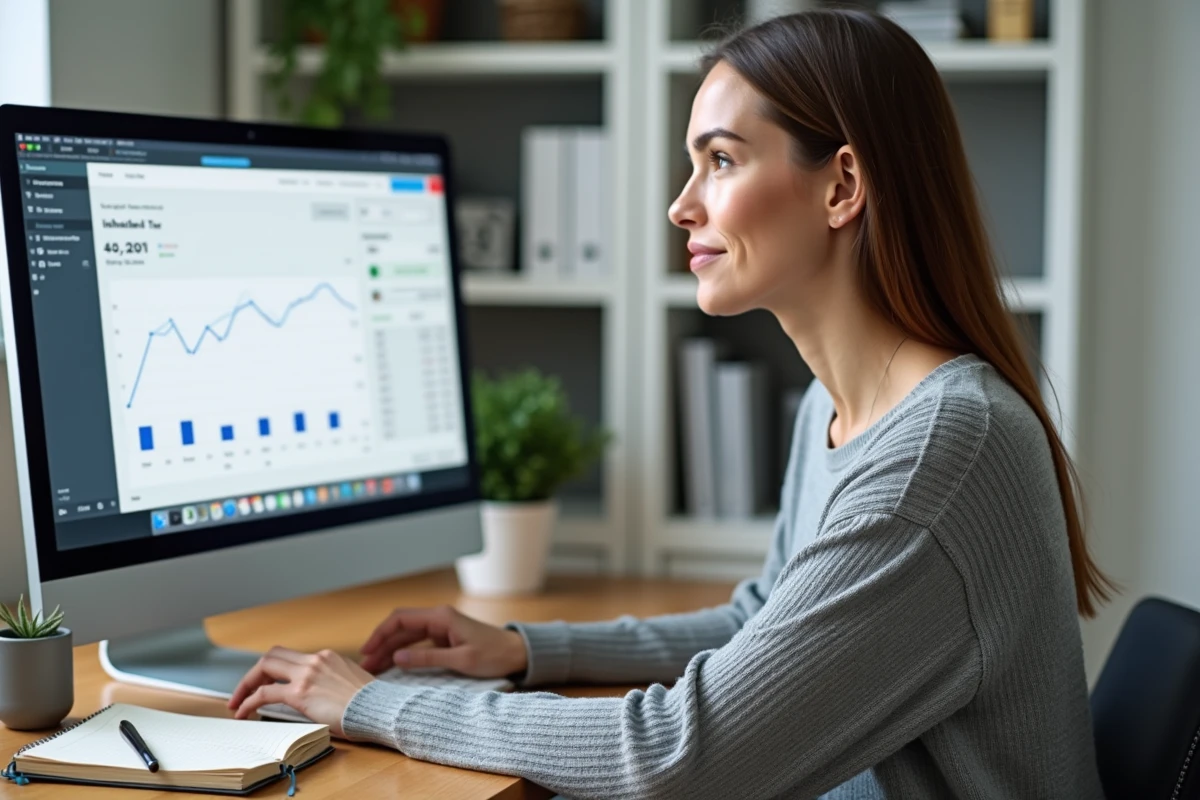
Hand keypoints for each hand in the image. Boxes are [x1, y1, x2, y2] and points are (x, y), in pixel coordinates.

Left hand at [228, 647, 373, 735]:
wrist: (379, 709)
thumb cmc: (371, 703)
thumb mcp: (350, 682)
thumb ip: (331, 681)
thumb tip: (320, 694)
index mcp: (328, 657)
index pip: (293, 658)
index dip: (276, 670)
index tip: (270, 683)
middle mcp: (315, 660)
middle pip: (274, 655)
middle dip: (256, 672)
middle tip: (246, 688)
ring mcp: (306, 674)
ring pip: (264, 666)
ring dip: (247, 684)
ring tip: (238, 701)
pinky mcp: (300, 693)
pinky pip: (264, 693)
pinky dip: (249, 701)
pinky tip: (243, 712)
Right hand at [359, 604, 527, 678]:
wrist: (516, 653)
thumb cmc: (494, 655)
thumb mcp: (461, 660)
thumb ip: (428, 658)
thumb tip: (397, 657)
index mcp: (441, 617)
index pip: (401, 619)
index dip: (380, 633)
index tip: (367, 650)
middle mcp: (438, 618)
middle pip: (400, 627)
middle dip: (381, 644)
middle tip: (364, 665)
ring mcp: (440, 628)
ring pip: (406, 636)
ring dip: (389, 650)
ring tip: (372, 668)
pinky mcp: (444, 638)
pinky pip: (417, 643)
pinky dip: (403, 653)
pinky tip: (392, 666)